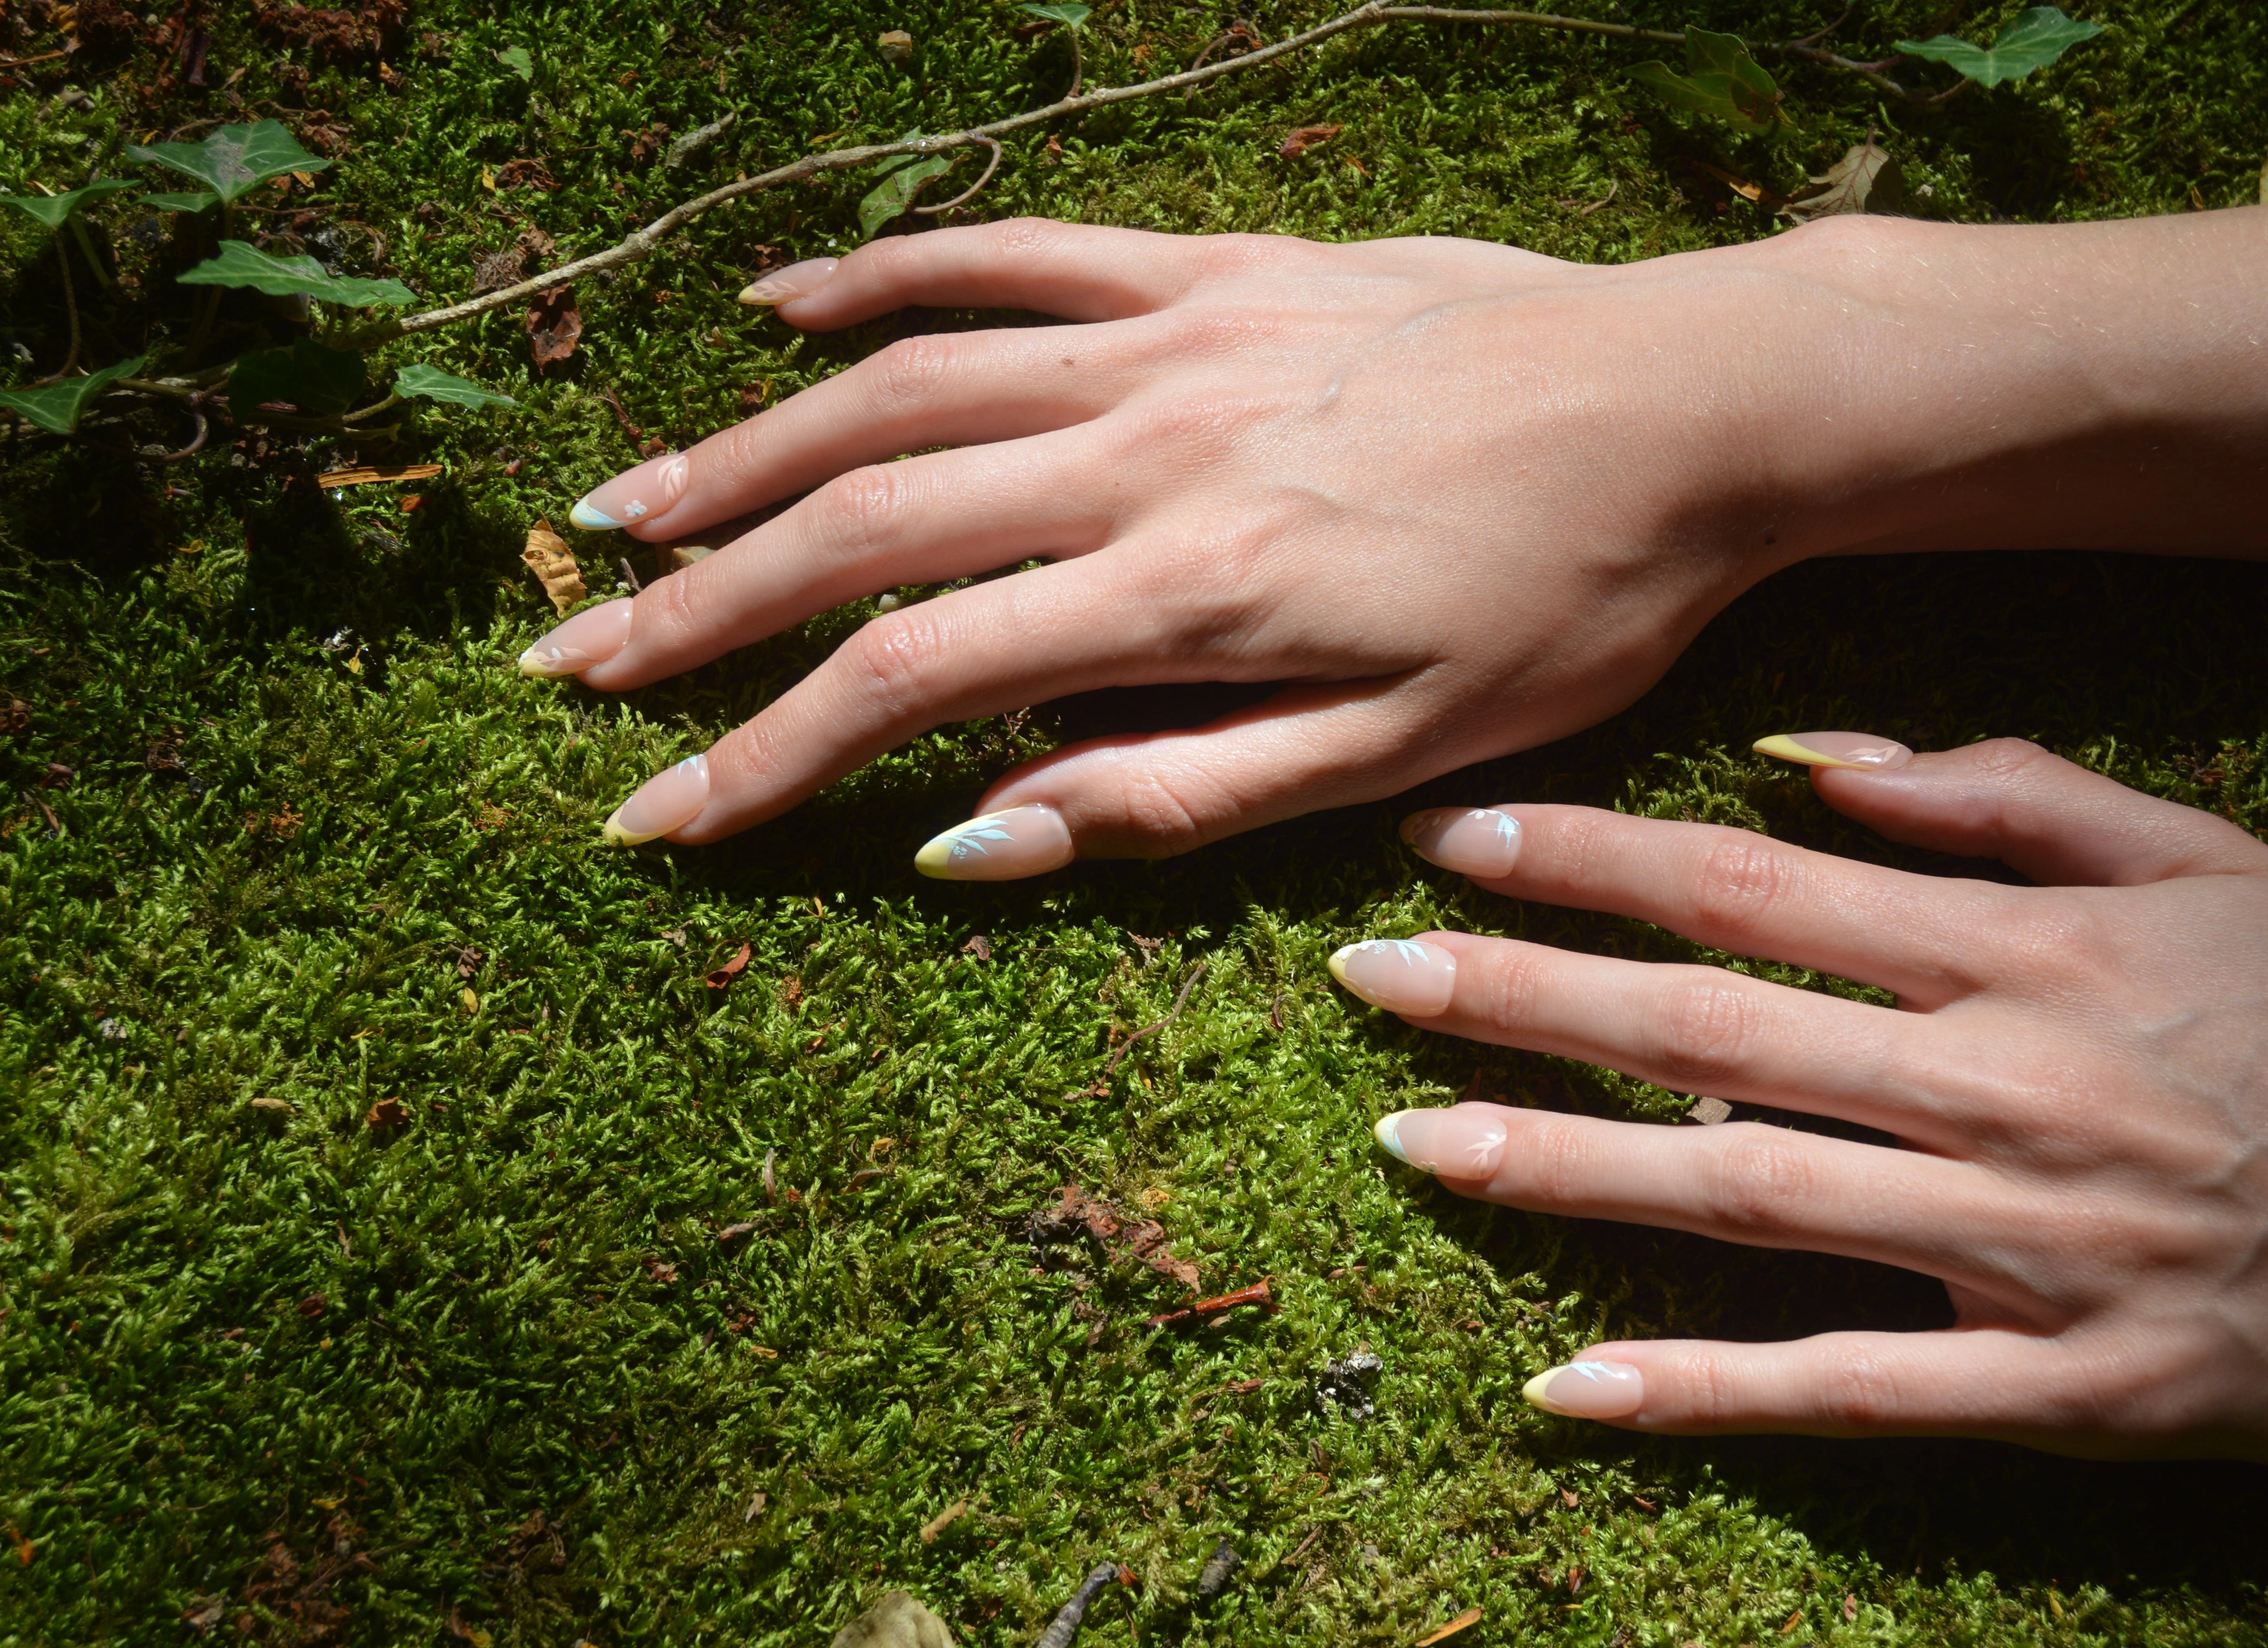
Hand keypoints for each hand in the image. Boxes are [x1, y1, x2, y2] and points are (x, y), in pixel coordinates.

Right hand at [526, 218, 1850, 861]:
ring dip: (742, 454)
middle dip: (694, 610)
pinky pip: (1013, 254)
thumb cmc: (1571, 599)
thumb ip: (1178, 797)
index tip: (654, 817)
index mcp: (1188, 594)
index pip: (912, 683)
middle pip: (859, 524)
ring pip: (899, 385)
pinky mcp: (1209, 267)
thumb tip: (977, 842)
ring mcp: (1168, 338)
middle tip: (569, 671)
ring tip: (618, 513)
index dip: (761, 759)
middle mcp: (1145, 449)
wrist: (1699, 406)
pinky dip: (885, 277)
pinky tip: (780, 308)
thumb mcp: (1402, 753)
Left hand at [1335, 736, 2267, 1469]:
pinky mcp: (2056, 1385)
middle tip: (1364, 974)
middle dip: (1522, 995)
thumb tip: (1804, 760)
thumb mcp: (2201, 860)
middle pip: (1711, 1034)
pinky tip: (1562, 1390)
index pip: (1752, 892)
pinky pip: (1848, 1392)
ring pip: (1743, 1201)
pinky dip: (1703, 1394)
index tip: (1451, 838)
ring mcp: (2018, 1246)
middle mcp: (1997, 1090)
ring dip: (1561, 1169)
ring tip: (1407, 1140)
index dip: (1587, 861)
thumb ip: (2002, 796)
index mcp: (2021, 955)